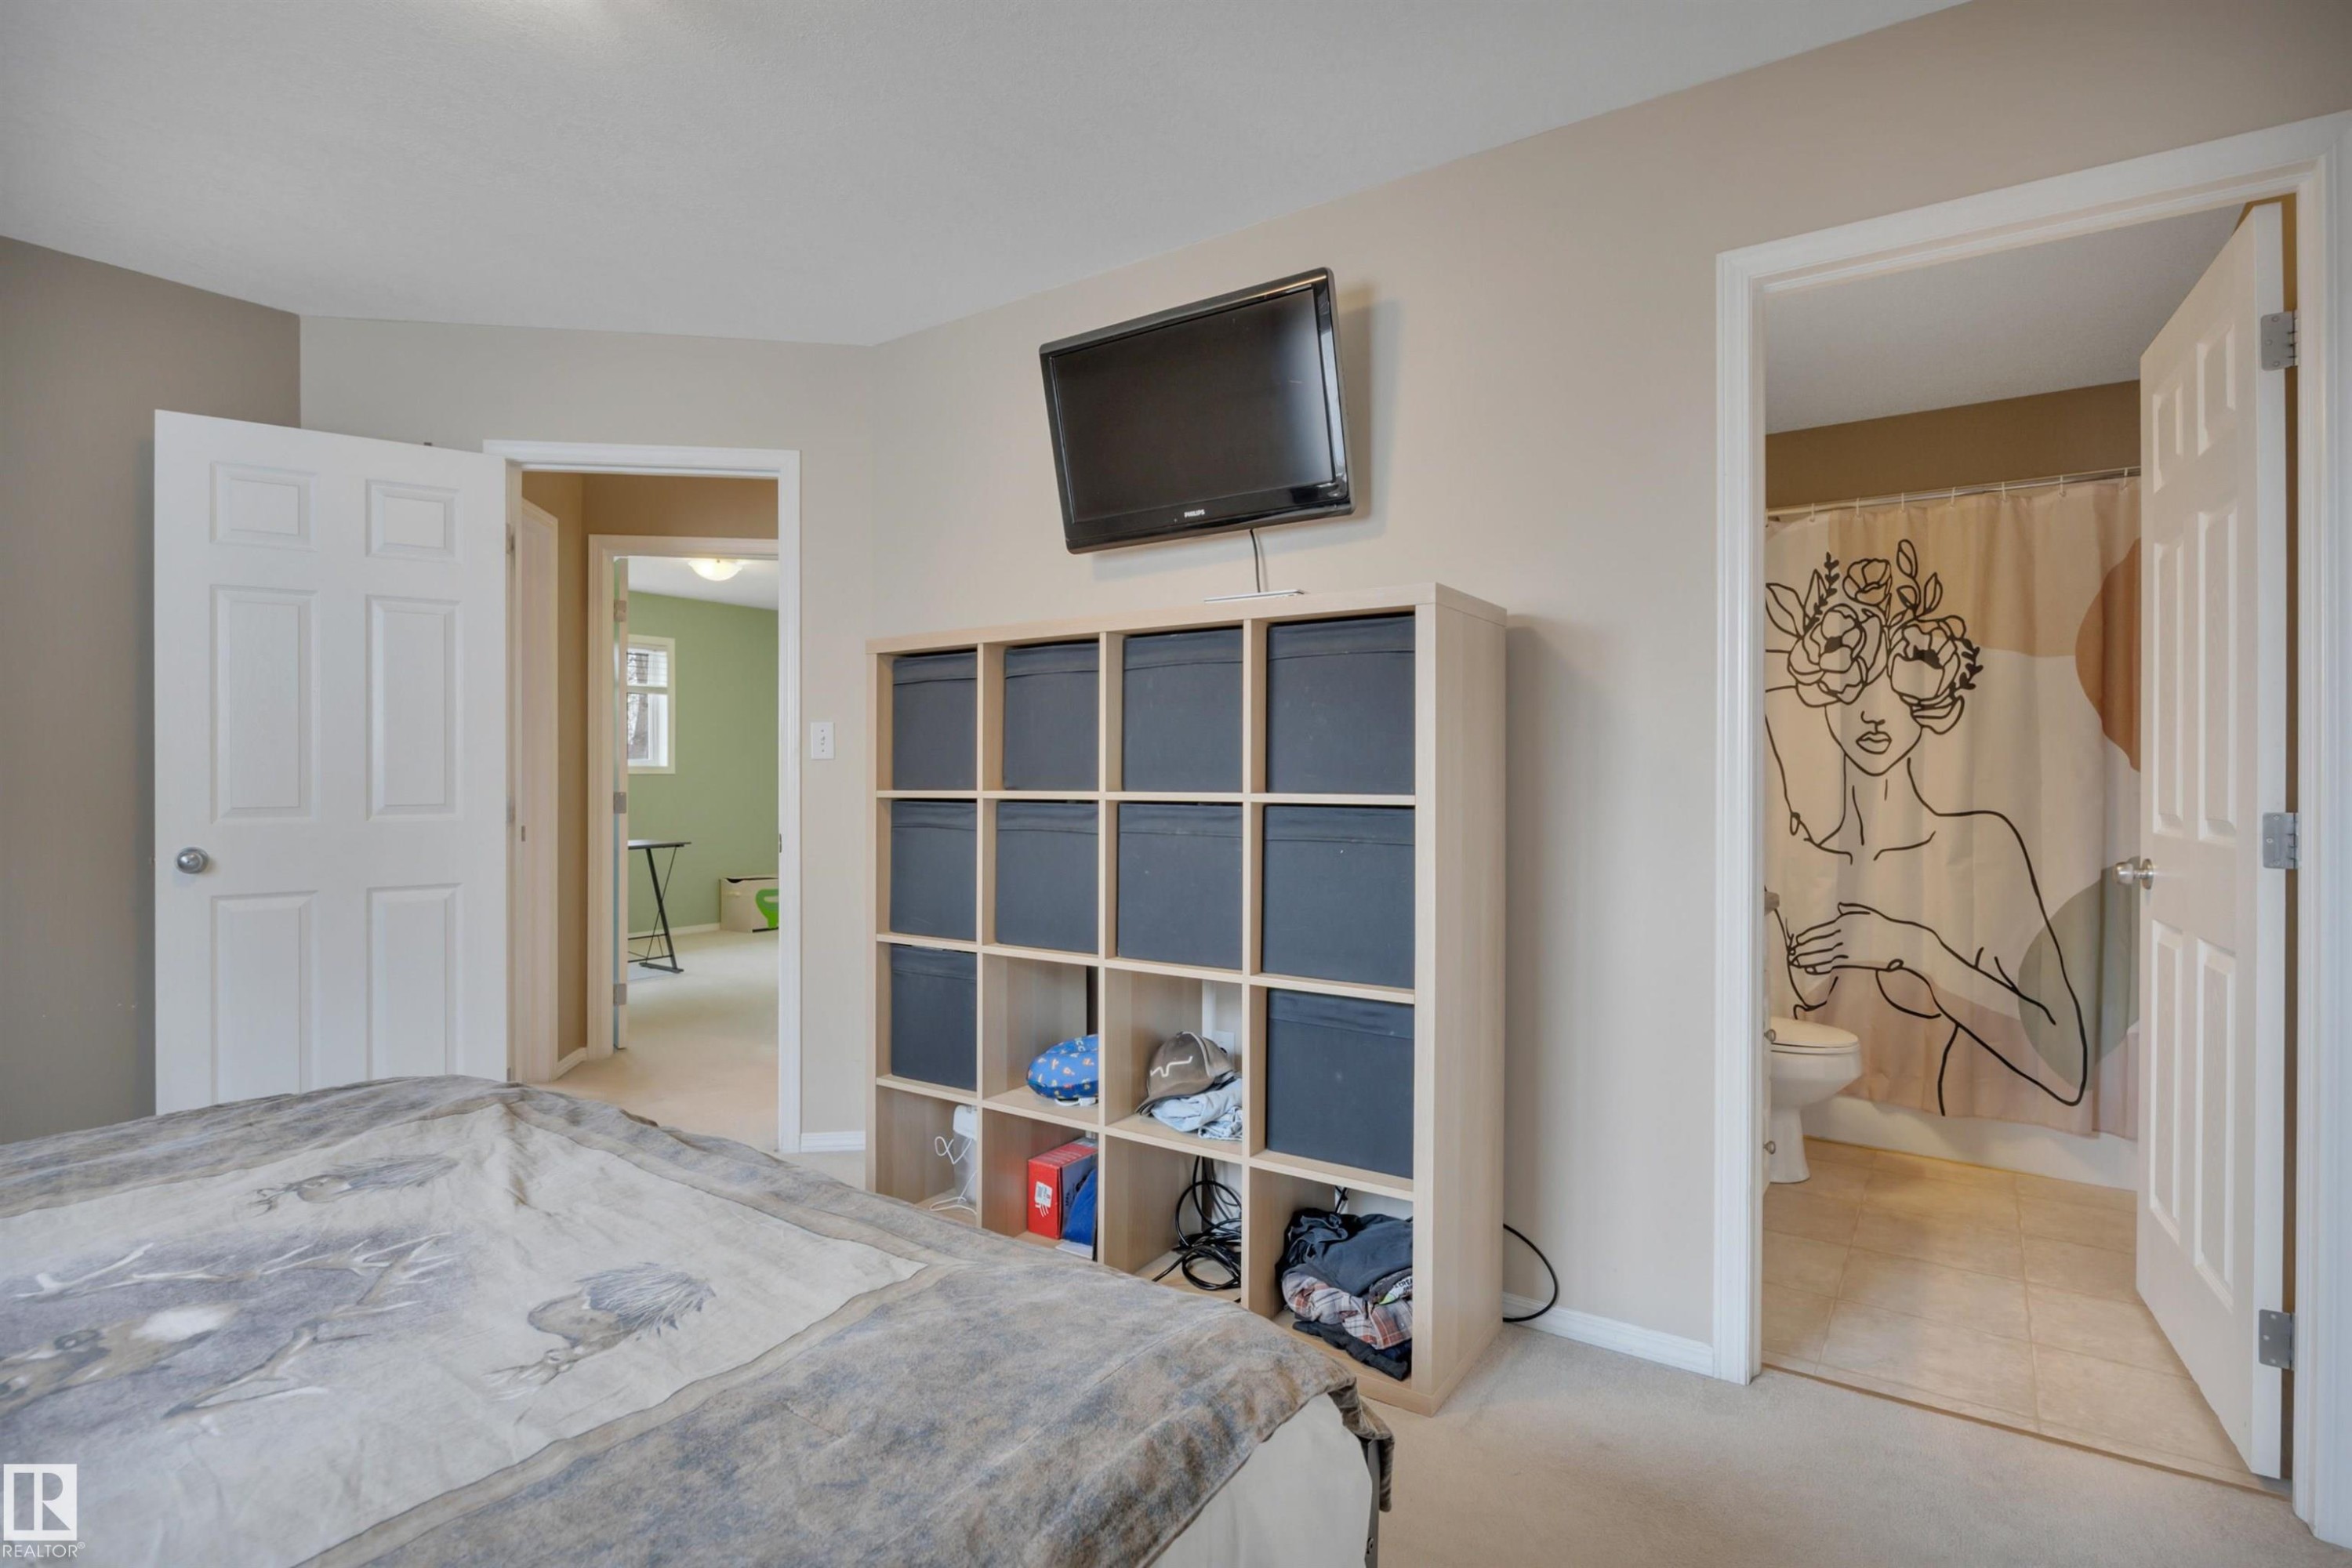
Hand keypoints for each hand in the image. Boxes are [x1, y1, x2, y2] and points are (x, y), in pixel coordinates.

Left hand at [1789, 902, 1926, 976]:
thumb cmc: (1883, 923)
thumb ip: (1851, 909)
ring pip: (1823, 954)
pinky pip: (1832, 963)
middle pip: (1818, 943)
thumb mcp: (1866, 911)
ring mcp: (1847, 947)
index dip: (1806, 937)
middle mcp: (1843, 933)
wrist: (1900, 939)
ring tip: (1796, 961)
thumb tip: (1840, 905)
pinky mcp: (1852, 959)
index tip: (1794, 941)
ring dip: (1808, 958)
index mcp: (1844, 921)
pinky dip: (1820, 966)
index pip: (1820, 931)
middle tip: (1790, 954)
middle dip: (1803, 949)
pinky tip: (1811, 968)